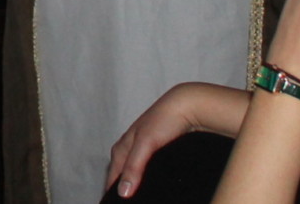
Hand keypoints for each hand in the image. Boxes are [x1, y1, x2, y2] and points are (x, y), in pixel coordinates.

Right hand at [106, 83, 244, 197]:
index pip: (112, 175)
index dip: (111, 190)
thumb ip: (133, 167)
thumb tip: (122, 192)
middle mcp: (130, 147)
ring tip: (136, 194)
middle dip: (119, 186)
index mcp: (123, 146)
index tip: (111, 203)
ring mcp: (143, 147)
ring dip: (133, 181)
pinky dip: (145, 175)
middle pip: (120, 172)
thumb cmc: (164, 119)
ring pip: (133, 169)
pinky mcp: (157, 149)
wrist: (188, 105)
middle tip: (123, 200)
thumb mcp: (146, 144)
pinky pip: (146, 166)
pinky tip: (153, 181)